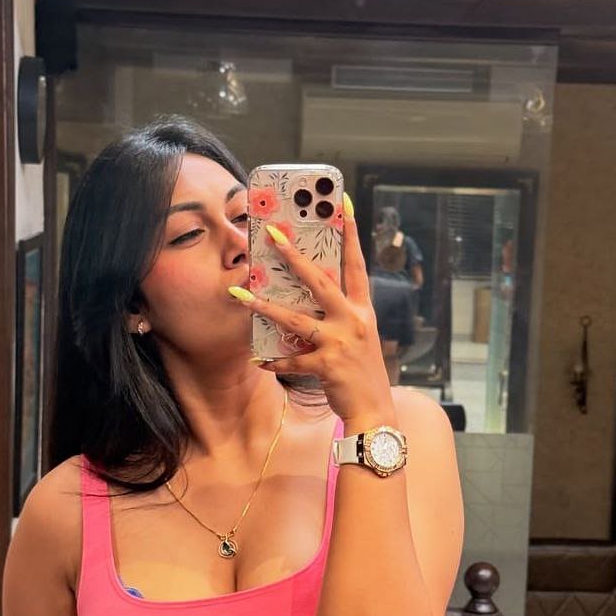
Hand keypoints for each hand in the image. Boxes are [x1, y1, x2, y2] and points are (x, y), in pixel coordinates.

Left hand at [229, 199, 395, 426]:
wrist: (375, 411)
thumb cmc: (362, 372)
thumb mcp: (358, 337)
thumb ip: (338, 317)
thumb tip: (308, 299)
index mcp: (362, 310)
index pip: (356, 265)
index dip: (351, 235)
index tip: (343, 205)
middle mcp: (353, 321)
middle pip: (320, 282)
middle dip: (294, 258)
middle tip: (273, 236)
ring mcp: (340, 342)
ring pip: (296, 319)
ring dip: (266, 307)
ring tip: (241, 296)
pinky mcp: (327, 365)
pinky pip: (293, 360)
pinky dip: (275, 361)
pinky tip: (260, 360)